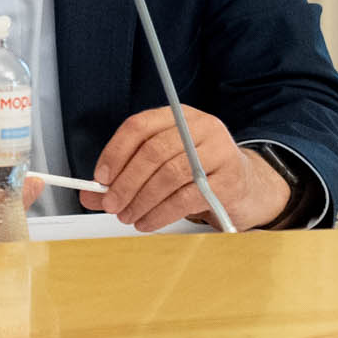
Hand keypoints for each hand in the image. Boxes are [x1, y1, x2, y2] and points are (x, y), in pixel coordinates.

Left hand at [91, 108, 288, 231]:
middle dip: (126, 182)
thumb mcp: (162, 167)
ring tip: (129, 217)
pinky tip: (148, 222)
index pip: (139, 126)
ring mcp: (219, 151)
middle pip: (154, 151)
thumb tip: (90, 195)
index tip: (100, 179)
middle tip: (111, 205)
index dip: (115, 152)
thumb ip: (125, 177)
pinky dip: (161, 213)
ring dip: (142, 200)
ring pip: (169, 175)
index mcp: (179, 115)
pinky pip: (187, 198)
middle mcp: (200, 127)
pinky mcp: (229, 180)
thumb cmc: (199, 173)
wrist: (247, 187)